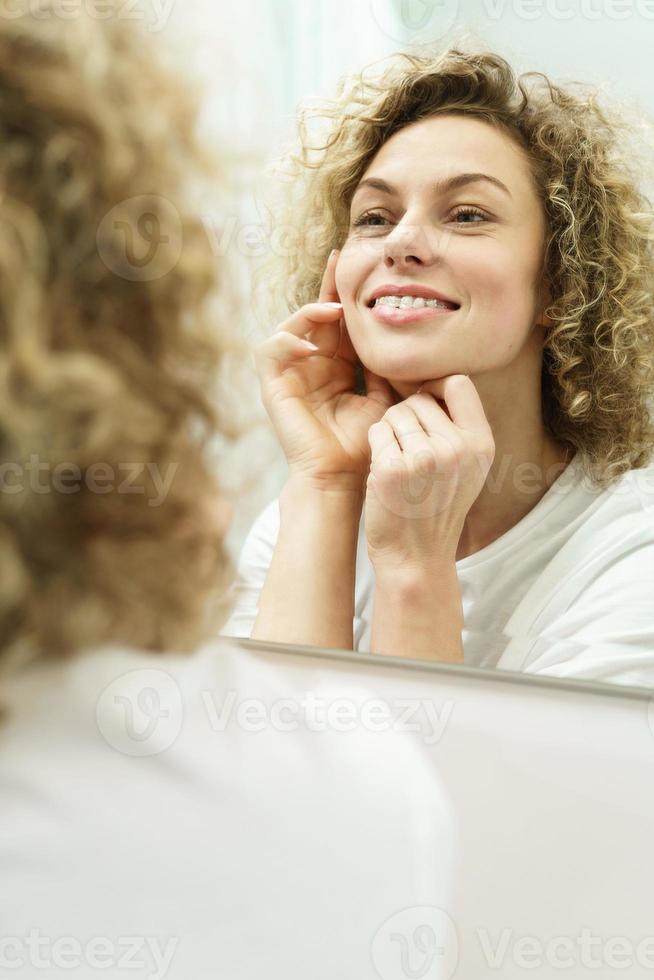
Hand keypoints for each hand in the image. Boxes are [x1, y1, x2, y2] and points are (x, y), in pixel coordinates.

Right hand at [254, 250, 395, 492]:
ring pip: (291, 326)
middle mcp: (312, 366)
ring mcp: (291, 375)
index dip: (348, 297)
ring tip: (333, 311)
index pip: (342, 324)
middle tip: (342, 260)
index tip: (363, 267)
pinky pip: (270, 350)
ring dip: (310, 312)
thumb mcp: (386, 398)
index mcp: (338, 368)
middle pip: (316, 316)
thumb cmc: (365, 445)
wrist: (342, 478)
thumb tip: (409, 338)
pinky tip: (310, 344)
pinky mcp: (274, 387)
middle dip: (328, 288)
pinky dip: (286, 339)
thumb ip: (388, 368)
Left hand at [364, 375, 495, 569]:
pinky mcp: (392, 468)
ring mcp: (424, 458)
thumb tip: (433, 384)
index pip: (459, 383)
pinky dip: (376, 447)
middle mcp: (457, 448)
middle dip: (407, 416)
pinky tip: (385, 473)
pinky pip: (377, 432)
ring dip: (390, 432)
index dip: (436, 386)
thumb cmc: (436, 509)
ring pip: (395, 413)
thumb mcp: (468, 469)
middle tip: (408, 449)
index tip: (425, 403)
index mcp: (481, 444)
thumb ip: (459, 428)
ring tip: (399, 463)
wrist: (416, 558)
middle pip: (420, 398)